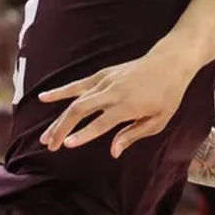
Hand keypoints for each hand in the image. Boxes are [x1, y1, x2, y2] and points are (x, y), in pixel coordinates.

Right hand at [39, 50, 192, 157]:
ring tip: (44, 136)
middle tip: (50, 146)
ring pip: (75, 100)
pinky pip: (78, 84)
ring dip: (58, 118)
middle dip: (62, 129)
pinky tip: (43, 98)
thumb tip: (113, 152)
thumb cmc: (168, 94)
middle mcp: (113, 92)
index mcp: (128, 105)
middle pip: (81, 110)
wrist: (171, 62)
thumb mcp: (159, 119)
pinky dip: (61, 91)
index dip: (84, 134)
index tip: (67, 145)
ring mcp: (106, 81)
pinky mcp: (103, 74)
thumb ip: (133, 134)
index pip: (101, 122)